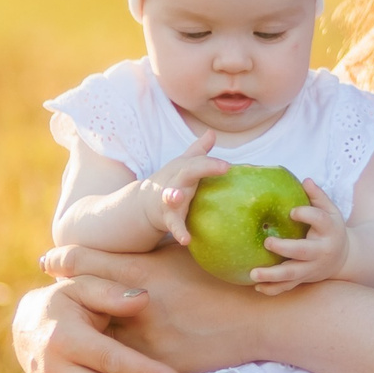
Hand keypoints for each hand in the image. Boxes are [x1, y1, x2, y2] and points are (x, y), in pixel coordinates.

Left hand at [38, 244, 264, 372]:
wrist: (260, 319)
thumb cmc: (223, 278)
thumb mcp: (183, 256)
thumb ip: (149, 254)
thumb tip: (127, 243)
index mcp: (140, 274)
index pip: (85, 262)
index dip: (62, 259)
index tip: (48, 260)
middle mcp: (135, 308)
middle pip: (81, 303)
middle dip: (63, 301)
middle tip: (43, 299)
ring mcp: (146, 341)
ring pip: (98, 341)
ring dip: (82, 337)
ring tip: (66, 333)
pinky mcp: (158, 368)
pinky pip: (124, 369)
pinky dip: (110, 365)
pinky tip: (100, 362)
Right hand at [141, 131, 226, 245]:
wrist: (145, 202)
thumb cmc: (172, 181)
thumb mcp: (184, 164)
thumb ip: (199, 150)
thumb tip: (212, 132)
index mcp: (184, 169)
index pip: (199, 162)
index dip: (212, 163)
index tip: (228, 165)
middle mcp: (177, 181)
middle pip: (188, 172)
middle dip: (203, 167)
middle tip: (224, 166)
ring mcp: (169, 200)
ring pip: (171, 197)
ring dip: (173, 196)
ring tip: (176, 198)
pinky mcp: (167, 217)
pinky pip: (173, 225)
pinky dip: (179, 231)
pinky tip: (186, 240)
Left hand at [249, 178, 347, 293]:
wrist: (344, 258)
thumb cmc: (331, 228)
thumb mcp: (330, 211)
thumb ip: (318, 196)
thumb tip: (305, 180)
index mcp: (329, 230)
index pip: (319, 221)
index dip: (306, 215)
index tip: (291, 212)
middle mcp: (321, 250)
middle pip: (303, 251)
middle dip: (285, 248)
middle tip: (268, 242)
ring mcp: (312, 268)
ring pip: (293, 274)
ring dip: (272, 275)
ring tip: (253, 274)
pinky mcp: (305, 279)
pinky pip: (288, 287)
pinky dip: (273, 289)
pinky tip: (257, 287)